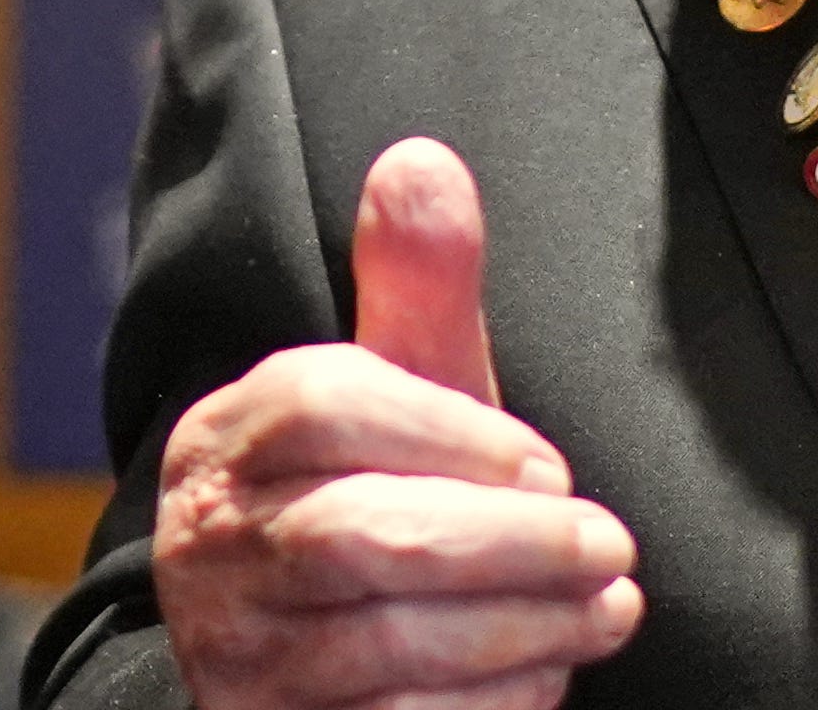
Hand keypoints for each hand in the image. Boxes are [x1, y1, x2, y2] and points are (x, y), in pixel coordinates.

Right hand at [152, 137, 647, 709]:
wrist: (291, 672)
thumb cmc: (371, 500)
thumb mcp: (393, 397)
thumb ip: (412, 290)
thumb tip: (422, 161)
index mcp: (226, 438)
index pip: (321, 406)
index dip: (450, 431)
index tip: (548, 464)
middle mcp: (208, 544)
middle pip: (358, 534)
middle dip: (508, 543)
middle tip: (609, 544)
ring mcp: (235, 653)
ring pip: (382, 641)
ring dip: (521, 626)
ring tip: (609, 606)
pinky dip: (489, 703)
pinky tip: (548, 671)